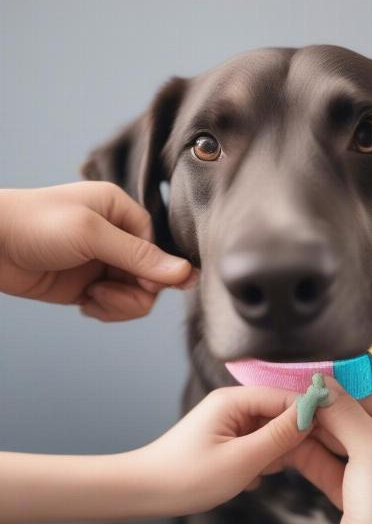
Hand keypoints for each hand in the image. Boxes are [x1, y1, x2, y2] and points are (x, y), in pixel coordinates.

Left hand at [0, 182, 195, 319]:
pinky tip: (85, 304)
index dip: (155, 270)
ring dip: (119, 304)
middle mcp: (116, 237)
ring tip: (93, 298)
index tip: (141, 284)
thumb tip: (186, 272)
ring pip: (137, 294)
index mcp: (121, 212)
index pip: (158, 247)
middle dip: (136, 291)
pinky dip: (106, 310)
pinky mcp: (89, 286)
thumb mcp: (91, 234)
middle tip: (106, 293)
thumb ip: (139, 256)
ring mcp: (103, 263)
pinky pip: (117, 306)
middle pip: (151, 275)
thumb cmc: (34, 225)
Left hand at [139, 386, 306, 515]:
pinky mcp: (227, 438)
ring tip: (251, 475)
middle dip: (285, 442)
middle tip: (277, 465)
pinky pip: (256, 445)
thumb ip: (280, 435)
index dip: (310, 415)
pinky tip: (243, 479)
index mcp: (234, 399)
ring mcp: (230, 421)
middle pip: (279, 414)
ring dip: (269, 456)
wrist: (144, 493)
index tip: (333, 435)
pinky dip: (257, 463)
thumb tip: (312, 413)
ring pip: (270, 433)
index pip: (285, 397)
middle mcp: (233, 404)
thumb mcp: (242, 460)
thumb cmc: (187, 477)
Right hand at [284, 370, 371, 523]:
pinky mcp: (358, 487)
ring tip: (297, 406)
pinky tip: (295, 438)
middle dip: (339, 398)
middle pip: (369, 409)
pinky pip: (335, 460)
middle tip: (310, 384)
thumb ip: (347, 413)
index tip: (343, 358)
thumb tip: (324, 385)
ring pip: (348, 434)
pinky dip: (316, 450)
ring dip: (324, 423)